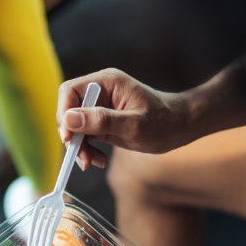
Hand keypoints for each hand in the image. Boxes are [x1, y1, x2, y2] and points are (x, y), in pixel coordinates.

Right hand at [56, 69, 190, 169]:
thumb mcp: (133, 125)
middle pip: (69, 111)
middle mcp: (100, 92)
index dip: (64, 114)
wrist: (181, 127)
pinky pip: (85, 136)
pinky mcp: (103, 122)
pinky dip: (88, 150)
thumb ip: (101, 121)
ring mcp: (101, 107)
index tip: (69, 138)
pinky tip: (99, 160)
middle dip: (72, 136)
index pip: (70, 92)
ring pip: (75, 127)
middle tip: (81, 157)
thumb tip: (69, 120)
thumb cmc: (164, 122)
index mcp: (106, 82)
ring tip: (92, 162)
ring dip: (79, 147)